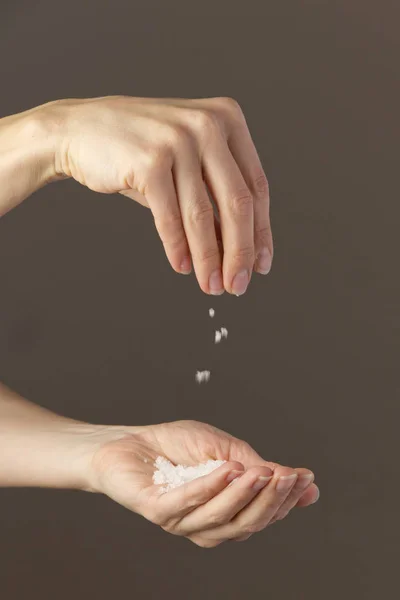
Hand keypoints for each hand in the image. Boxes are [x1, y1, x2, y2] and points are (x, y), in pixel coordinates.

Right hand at [47, 96, 272, 294]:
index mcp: (228, 118)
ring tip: (211, 285)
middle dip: (240, 253)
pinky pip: (169, 217)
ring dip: (209, 259)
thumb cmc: (140, 151)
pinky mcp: (148, 161)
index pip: (256, 187)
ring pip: (203, 216)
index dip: (261, 232)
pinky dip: (177, 248)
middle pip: (238, 204)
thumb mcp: (187, 165)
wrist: (80, 130)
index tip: (261, 265)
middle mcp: (208, 124)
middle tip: (238, 285)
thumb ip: (215, 198)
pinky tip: (183, 267)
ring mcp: (178, 139)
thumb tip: (239, 250)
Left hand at [86, 420, 318, 547]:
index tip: (305, 477)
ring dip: (244, 493)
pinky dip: (211, 487)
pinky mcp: (157, 511)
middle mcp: (206, 525)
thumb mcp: (224, 448)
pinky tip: (228, 469)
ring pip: (221, 517)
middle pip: (246, 522)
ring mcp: (181, 521)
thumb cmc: (175, 446)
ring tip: (261, 470)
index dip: (286, 499)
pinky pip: (188, 503)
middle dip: (271, 499)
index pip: (262, 514)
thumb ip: (257, 466)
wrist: (128, 441)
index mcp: (225, 513)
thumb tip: (302, 480)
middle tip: (287, 475)